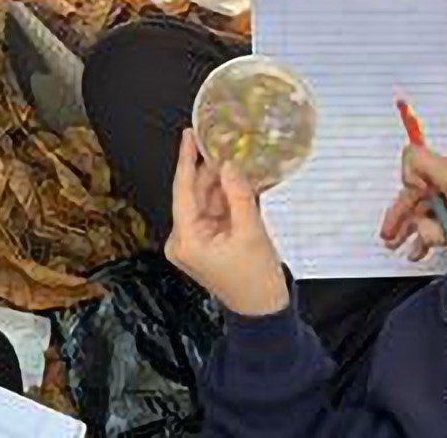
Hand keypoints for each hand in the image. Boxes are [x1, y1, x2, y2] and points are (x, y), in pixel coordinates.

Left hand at [165, 129, 288, 317]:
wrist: (263, 311)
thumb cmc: (255, 281)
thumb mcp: (250, 232)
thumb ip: (239, 195)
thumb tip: (229, 165)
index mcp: (186, 240)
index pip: (183, 190)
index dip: (186, 160)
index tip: (189, 135)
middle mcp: (184, 239)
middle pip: (195, 193)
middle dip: (211, 169)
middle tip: (224, 141)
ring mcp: (196, 240)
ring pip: (208, 199)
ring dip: (222, 181)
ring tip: (237, 156)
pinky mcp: (209, 240)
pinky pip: (216, 210)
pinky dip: (229, 196)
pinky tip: (240, 179)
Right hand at [379, 148, 446, 259]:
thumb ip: (429, 232)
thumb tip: (415, 233)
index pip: (412, 158)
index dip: (406, 179)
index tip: (413, 199)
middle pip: (417, 186)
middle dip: (403, 214)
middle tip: (391, 237)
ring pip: (428, 198)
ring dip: (417, 223)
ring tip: (407, 248)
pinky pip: (442, 199)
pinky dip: (434, 218)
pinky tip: (425, 243)